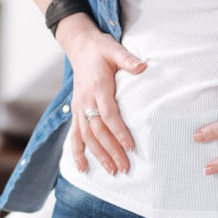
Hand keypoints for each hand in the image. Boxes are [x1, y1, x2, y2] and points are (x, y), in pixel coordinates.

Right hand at [56, 14, 145, 174]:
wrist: (80, 46)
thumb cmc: (101, 49)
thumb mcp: (114, 49)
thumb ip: (127, 59)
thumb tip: (143, 66)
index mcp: (97, 87)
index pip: (108, 114)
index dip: (119, 132)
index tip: (130, 147)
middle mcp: (85, 100)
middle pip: (97, 130)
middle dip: (111, 151)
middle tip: (124, 167)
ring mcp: (79, 107)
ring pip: (86, 136)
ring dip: (98, 155)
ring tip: (111, 171)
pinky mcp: (76, 111)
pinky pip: (74, 135)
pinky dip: (76, 153)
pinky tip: (83, 168)